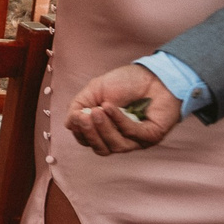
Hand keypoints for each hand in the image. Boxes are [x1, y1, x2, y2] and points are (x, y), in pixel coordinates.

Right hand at [62, 62, 181, 154]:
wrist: (153, 74)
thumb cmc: (125, 82)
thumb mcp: (95, 91)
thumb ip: (79, 106)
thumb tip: (70, 124)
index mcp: (105, 129)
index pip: (88, 141)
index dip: (80, 132)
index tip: (76, 116)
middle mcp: (120, 138)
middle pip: (100, 149)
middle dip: (90, 134)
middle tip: (83, 117)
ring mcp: (136, 140)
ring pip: (115, 146)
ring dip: (103, 129)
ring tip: (96, 110)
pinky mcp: (151, 136)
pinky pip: (132, 134)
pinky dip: (118, 121)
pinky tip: (109, 106)